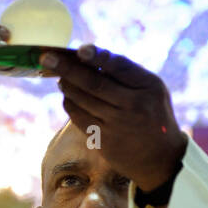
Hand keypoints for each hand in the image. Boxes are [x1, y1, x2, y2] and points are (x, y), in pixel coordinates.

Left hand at [41, 44, 186, 192]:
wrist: (160, 158)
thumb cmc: (152, 113)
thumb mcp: (152, 89)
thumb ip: (126, 72)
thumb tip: (88, 55)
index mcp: (148, 86)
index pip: (119, 66)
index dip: (97, 56)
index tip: (79, 50)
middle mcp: (133, 105)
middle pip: (94, 83)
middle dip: (68, 69)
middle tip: (48, 57)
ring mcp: (117, 125)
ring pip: (83, 101)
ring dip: (67, 85)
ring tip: (58, 76)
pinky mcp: (104, 140)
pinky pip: (80, 118)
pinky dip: (70, 104)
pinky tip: (67, 96)